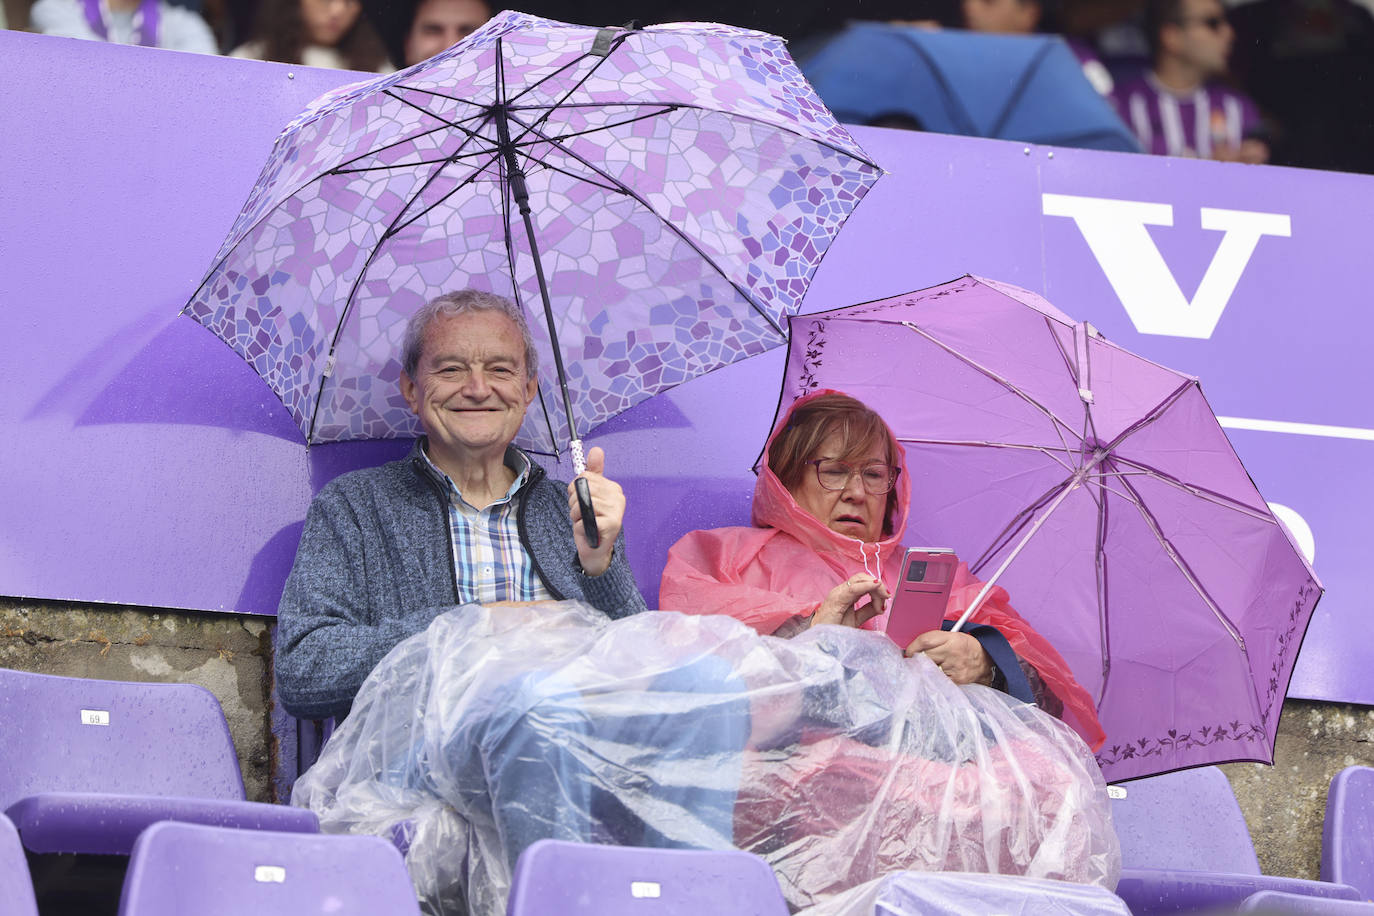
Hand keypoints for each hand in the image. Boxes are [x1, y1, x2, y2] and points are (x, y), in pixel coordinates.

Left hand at [568, 446, 624, 576]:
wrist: (595, 550)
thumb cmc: (591, 521)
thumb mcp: (590, 495)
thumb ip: (593, 473)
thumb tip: (597, 449)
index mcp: (613, 488)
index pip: (584, 477)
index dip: (575, 490)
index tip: (581, 501)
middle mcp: (618, 497)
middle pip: (582, 489)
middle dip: (574, 503)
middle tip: (582, 514)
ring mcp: (616, 510)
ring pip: (581, 505)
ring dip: (576, 517)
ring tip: (585, 523)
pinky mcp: (612, 524)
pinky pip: (584, 519)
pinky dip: (580, 527)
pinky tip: (588, 531)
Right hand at [810, 574, 888, 628]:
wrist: (820, 641)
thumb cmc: (834, 631)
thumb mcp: (856, 619)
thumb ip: (868, 611)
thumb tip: (882, 605)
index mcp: (846, 594)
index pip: (864, 582)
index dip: (877, 588)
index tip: (886, 600)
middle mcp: (842, 590)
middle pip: (863, 578)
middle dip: (878, 585)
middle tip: (887, 597)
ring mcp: (838, 593)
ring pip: (860, 579)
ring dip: (875, 586)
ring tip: (884, 595)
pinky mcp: (836, 599)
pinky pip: (853, 588)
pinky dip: (866, 585)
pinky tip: (875, 586)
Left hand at [905, 630, 993, 684]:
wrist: (986, 662)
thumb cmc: (966, 648)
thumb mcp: (953, 637)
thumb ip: (935, 641)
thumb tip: (913, 648)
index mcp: (952, 638)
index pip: (925, 641)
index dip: (912, 647)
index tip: (908, 652)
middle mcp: (953, 652)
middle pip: (925, 656)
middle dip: (918, 659)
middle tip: (917, 661)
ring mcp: (955, 667)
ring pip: (929, 669)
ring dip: (925, 669)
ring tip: (930, 667)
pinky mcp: (956, 679)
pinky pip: (937, 679)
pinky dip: (934, 677)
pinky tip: (938, 675)